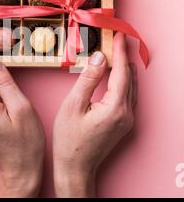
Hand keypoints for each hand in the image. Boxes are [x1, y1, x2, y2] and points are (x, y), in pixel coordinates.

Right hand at [53, 32, 136, 197]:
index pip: (122, 71)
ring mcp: (127, 119)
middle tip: (116, 40)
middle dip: (123, 57)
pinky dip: (123, 81)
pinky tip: (115, 75)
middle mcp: (126, 113)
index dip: (120, 51)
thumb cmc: (69, 139)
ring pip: (131, 86)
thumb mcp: (73, 105)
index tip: (118, 35)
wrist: (75, 167)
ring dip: (124, 69)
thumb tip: (99, 57)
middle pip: (130, 77)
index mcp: (115, 107)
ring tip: (116, 53)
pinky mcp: (123, 123)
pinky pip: (128, 96)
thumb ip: (88, 78)